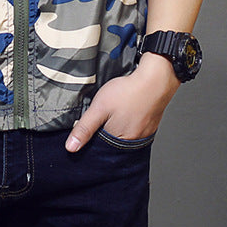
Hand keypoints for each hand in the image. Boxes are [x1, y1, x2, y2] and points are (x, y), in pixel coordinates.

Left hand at [65, 53, 180, 151]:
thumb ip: (85, 128)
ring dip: (117, 125)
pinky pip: (136, 127)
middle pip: (113, 141)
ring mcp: (144, 133)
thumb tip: (71, 147)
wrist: (156, 79)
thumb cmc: (128, 92)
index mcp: (119, 140)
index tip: (91, 123)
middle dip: (105, 130)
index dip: (92, 135)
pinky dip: (129, 121)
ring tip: (116, 110)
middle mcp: (133, 141)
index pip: (100, 146)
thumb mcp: (99, 108)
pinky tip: (126, 110)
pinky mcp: (151, 124)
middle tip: (105, 113)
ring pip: (124, 134)